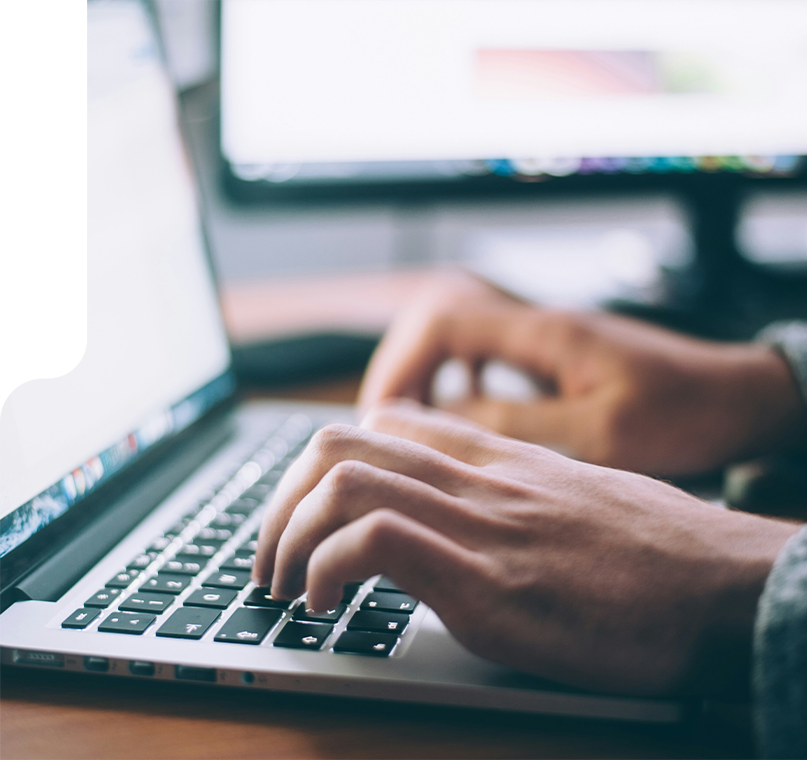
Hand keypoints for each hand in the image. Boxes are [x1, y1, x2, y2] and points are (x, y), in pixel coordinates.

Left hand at [254, 400, 799, 694]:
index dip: (322, 463)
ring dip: (287, 535)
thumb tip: (461, 513)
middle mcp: (475, 479)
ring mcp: (477, 524)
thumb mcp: (570, 497)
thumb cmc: (653, 552)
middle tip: (270, 556)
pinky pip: (374, 541)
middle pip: (339, 443)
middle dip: (280, 500)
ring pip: (342, 481)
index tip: (305, 510)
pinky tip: (324, 606)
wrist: (723, 585)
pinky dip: (326, 568)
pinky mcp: (486, 582)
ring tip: (283, 586)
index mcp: (493, 460)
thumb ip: (508, 492)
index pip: (381, 422)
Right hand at [358, 271, 804, 475]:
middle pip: (438, 318)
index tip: (383, 413)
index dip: (401, 363)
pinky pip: (483, 353)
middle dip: (401, 367)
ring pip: (457, 334)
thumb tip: (446, 419)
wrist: (738, 396)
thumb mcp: (601, 433)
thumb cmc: (684, 413)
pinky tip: (457, 411)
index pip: (443, 320)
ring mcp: (544, 337)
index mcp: (545, 333)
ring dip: (425, 372)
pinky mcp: (553, 355)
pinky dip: (456, 378)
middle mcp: (537, 324)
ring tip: (409, 420)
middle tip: (384, 422)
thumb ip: (519, 424)